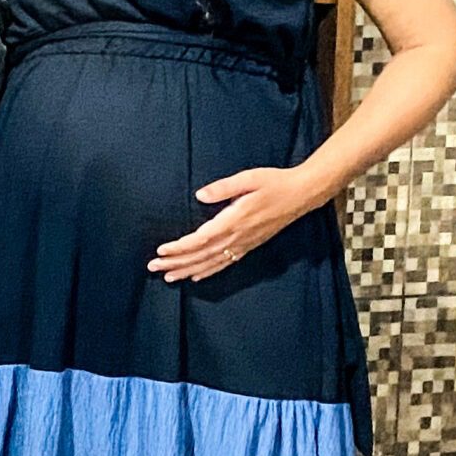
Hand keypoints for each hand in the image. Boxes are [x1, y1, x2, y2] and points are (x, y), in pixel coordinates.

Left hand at [151, 164, 329, 281]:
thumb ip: (223, 187)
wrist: (302, 194)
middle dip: (176, 262)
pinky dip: (209, 271)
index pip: (201, 239)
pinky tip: (196, 276)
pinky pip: (226, 263)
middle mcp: (238, 236)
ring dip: (188, 270)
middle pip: (202, 254)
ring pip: (212, 262)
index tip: (161, 251)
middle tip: (153, 267)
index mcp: (235, 220)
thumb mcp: (248, 178)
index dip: (180, 247)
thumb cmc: (274, 182)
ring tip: (168, 277)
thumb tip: (200, 195)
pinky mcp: (250, 245)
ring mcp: (245, 243)